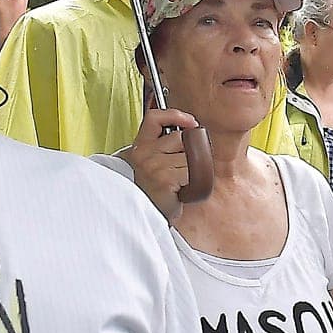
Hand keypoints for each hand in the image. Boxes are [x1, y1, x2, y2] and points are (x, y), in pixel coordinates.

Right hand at [121, 105, 198, 223]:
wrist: (145, 216)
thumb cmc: (151, 191)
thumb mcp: (149, 164)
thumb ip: (161, 146)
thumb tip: (189, 130)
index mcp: (139, 146)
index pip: (155, 118)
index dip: (175, 115)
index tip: (190, 122)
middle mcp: (143, 153)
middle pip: (181, 138)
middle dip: (190, 151)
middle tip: (186, 166)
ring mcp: (153, 165)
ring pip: (190, 156)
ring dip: (192, 170)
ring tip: (181, 181)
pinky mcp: (165, 179)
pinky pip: (191, 172)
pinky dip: (192, 182)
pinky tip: (181, 189)